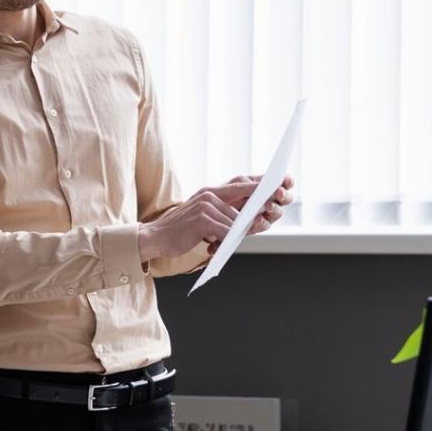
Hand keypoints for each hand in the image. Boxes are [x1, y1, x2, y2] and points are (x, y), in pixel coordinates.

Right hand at [143, 174, 294, 260]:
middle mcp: (208, 194)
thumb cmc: (180, 230)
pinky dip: (226, 240)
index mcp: (210, 191)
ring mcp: (205, 206)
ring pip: (234, 221)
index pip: (239, 183)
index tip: (276, 185)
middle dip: (252, 217)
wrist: (155, 237)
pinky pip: (225, 231)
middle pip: (241, 206)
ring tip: (227, 242)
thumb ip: (220, 213)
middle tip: (262, 222)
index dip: (257, 185)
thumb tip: (245, 221)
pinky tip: (218, 246)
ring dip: (237, 234)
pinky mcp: (202, 219)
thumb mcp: (200, 216)